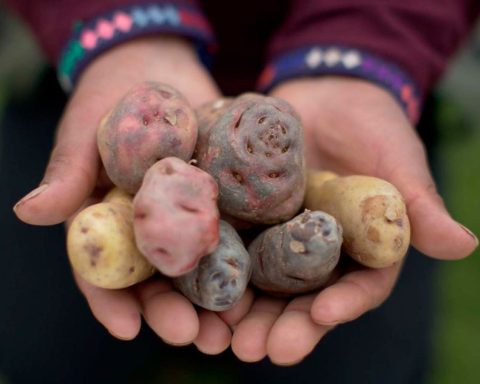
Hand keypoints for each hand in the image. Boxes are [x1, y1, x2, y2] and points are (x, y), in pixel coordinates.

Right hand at [12, 36, 234, 350]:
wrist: (156, 68)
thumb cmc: (108, 98)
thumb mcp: (84, 132)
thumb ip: (67, 173)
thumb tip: (28, 212)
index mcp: (106, 223)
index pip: (103, 271)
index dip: (113, 302)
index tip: (129, 329)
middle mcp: (147, 229)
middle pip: (157, 280)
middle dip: (174, 311)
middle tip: (195, 338)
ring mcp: (186, 217)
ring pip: (198, 267)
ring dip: (215, 301)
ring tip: (234, 329)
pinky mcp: (220, 200)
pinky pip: (232, 231)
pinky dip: (244, 258)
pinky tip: (262, 281)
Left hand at [224, 76, 477, 364]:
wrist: (325, 95)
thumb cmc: (371, 125)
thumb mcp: (397, 159)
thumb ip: (418, 203)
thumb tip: (465, 245)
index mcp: (362, 249)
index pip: (358, 285)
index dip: (343, 303)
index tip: (323, 315)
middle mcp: (319, 253)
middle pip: (303, 299)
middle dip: (283, 326)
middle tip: (259, 350)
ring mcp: (281, 237)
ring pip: (262, 283)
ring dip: (243, 312)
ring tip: (224, 336)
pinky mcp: (249, 217)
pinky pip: (232, 245)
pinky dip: (217, 267)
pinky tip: (197, 288)